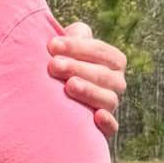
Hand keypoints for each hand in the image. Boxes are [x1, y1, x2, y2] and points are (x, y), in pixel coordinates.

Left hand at [49, 20, 125, 135]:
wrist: (47, 100)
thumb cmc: (58, 64)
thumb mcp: (66, 47)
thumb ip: (74, 36)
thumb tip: (77, 32)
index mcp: (113, 62)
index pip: (102, 52)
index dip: (78, 47)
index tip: (52, 45)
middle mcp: (116, 84)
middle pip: (104, 75)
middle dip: (78, 68)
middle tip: (53, 65)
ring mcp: (110, 106)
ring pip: (108, 99)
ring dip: (89, 91)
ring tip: (69, 85)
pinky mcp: (103, 130)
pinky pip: (112, 128)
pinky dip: (107, 122)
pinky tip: (96, 116)